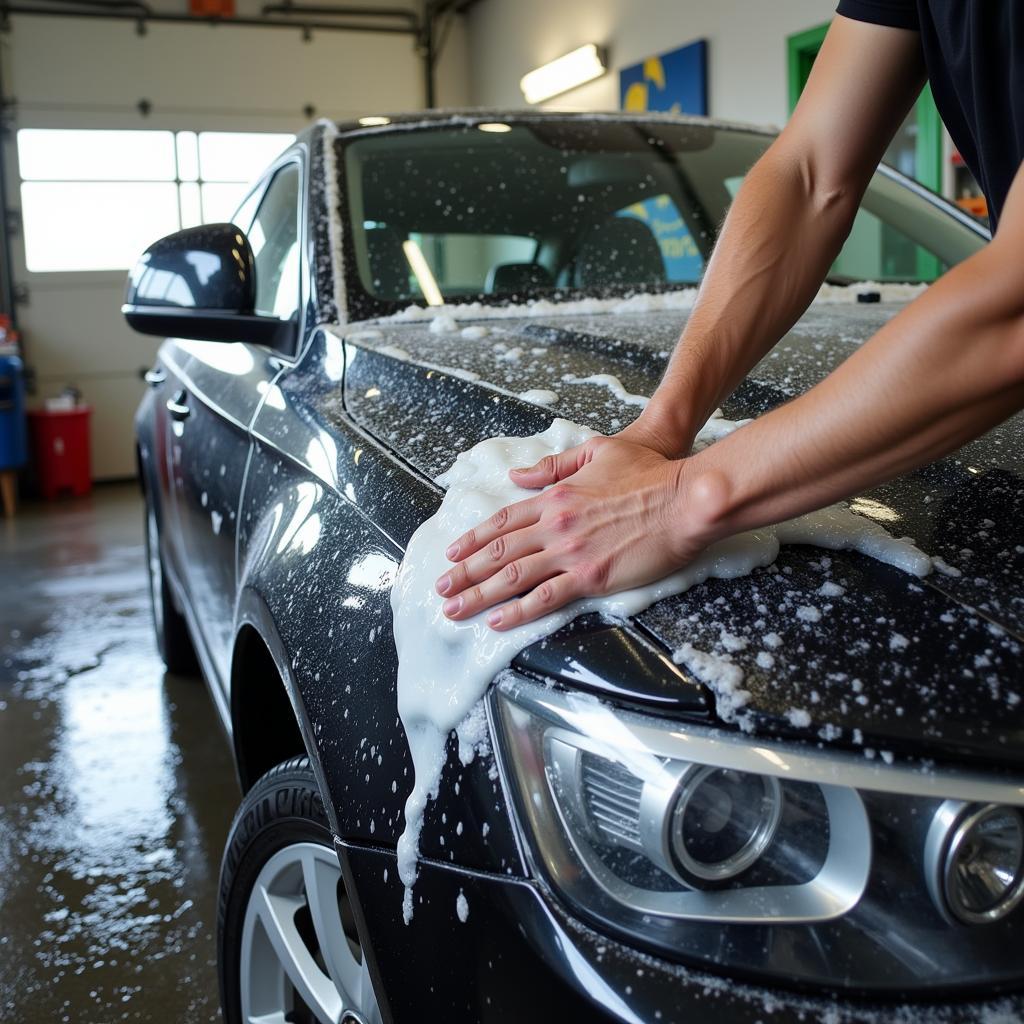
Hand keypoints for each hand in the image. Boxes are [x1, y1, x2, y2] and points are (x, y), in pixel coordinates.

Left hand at [434, 435, 707, 629]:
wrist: (684, 499)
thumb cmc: (650, 472)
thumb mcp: (597, 450)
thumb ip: (555, 465)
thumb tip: (519, 475)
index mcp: (555, 497)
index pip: (503, 521)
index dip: (474, 539)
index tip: (453, 552)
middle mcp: (554, 525)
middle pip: (498, 552)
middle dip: (464, 572)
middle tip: (441, 588)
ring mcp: (570, 552)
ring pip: (512, 577)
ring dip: (478, 596)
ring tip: (454, 610)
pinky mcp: (590, 577)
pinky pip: (545, 598)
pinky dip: (517, 612)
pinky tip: (497, 622)